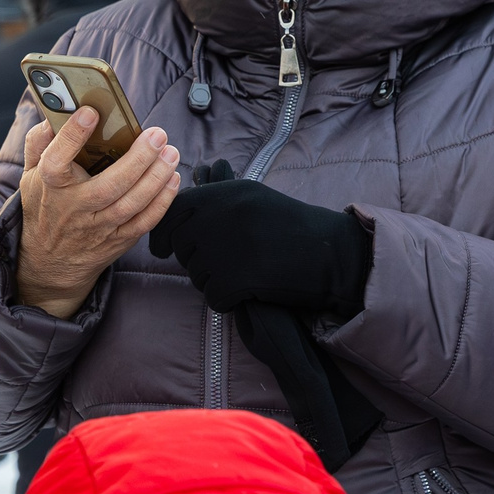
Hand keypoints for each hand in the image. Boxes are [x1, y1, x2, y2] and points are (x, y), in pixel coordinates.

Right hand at [14, 108, 180, 318]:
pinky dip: (162, 201)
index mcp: (51, 185)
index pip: (57, 159)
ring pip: (131, 204)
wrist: (49, 260)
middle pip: (108, 185)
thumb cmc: (45, 205)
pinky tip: (172, 179)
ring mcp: (98, 227)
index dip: (73, 135)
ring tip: (170, 153)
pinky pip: (144, 222)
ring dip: (156, 178)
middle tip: (156, 136)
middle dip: (137, 159)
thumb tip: (55, 113)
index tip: (91, 113)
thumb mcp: (32, 173)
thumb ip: (40, 141)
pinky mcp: (117, 240)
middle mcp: (75, 208)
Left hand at [148, 162, 372, 315]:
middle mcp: (224, 215)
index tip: (161, 249)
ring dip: (214, 281)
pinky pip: (214, 297)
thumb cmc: (293, 229)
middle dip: (194, 261)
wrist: (332, 254)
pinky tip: (250, 291)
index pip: (174, 212)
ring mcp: (229, 246)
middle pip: (183, 247)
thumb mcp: (253, 199)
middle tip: (224, 265)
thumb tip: (173, 216)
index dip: (162, 234)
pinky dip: (228, 300)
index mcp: (228, 192)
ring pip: (197, 275)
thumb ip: (215, 204)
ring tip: (246, 273)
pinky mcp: (238, 278)